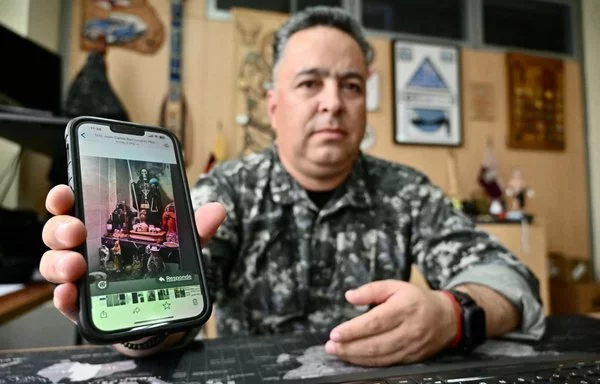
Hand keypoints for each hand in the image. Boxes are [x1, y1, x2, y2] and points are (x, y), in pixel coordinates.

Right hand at [40, 184, 225, 323]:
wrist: (159, 311)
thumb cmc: (159, 269)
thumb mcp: (178, 246)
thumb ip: (194, 229)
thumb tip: (218, 210)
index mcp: (103, 227)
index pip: (75, 205)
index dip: (64, 197)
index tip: (66, 193)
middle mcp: (85, 248)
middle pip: (58, 232)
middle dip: (61, 228)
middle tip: (76, 231)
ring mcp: (81, 277)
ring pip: (54, 264)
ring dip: (59, 262)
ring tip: (76, 265)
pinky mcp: (82, 306)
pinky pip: (64, 301)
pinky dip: (62, 297)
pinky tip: (69, 294)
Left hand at [325, 280, 457, 366]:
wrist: (447, 318)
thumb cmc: (417, 299)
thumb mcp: (395, 286)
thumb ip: (371, 290)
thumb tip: (349, 296)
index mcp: (404, 308)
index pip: (375, 322)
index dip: (353, 330)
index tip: (335, 333)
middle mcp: (408, 329)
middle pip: (375, 343)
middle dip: (349, 347)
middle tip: (331, 346)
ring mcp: (411, 346)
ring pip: (380, 357)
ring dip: (355, 357)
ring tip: (338, 353)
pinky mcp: (412, 358)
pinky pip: (387, 364)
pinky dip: (368, 363)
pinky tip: (355, 359)